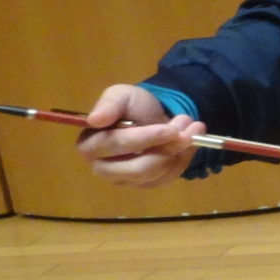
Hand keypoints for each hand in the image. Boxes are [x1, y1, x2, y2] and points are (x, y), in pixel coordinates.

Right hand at [76, 83, 204, 187]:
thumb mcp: (121, 95)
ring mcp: (125, 180)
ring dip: (179, 150)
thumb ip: (109, 105)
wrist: (152, 115)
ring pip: (157, 173)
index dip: (146, 138)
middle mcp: (103, 168)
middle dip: (167, 148)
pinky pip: (169, 177)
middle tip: (188, 128)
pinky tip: (186, 143)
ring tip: (190, 129)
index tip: (170, 129)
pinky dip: (183, 158)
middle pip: (138, 168)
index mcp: (90, 145)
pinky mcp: (146, 184)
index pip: (117, 146)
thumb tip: (95, 119)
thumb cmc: (131, 106)